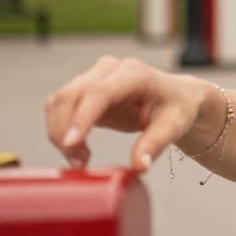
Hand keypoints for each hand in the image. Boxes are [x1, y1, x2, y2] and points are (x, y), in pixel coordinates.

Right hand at [44, 56, 213, 172]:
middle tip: (80, 163)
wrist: (174, 98)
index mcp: (135, 74)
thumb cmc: (176, 109)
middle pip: (72, 95)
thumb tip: (139, 167)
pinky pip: (59, 106)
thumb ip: (155, 145)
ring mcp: (93, 76)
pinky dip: (59, 129)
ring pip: (59, 101)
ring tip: (80, 159)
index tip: (71, 143)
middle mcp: (110, 69)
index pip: (101, 92)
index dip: (82, 117)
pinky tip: (78, 149)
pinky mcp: (83, 88)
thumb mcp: (173, 127)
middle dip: (66, 132)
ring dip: (59, 133)